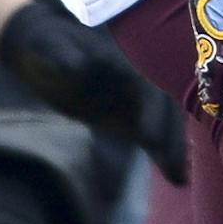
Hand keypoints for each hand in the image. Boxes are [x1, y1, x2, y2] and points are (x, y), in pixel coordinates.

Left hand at [0, 0, 189, 183]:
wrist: (42, 50)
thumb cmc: (45, 43)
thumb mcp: (47, 44)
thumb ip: (60, 53)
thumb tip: (73, 65)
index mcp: (120, 62)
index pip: (145, 88)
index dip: (152, 112)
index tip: (150, 140)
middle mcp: (134, 80)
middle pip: (164, 109)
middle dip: (172, 137)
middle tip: (177, 172)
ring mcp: (132, 99)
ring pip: (163, 123)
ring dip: (174, 148)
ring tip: (180, 180)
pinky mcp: (125, 116)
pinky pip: (150, 135)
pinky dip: (162, 153)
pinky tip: (174, 177)